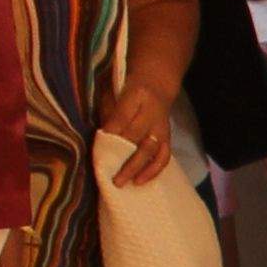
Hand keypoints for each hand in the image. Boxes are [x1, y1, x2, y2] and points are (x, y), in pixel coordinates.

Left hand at [95, 69, 180, 186]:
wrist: (156, 83)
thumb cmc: (128, 88)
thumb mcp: (114, 91)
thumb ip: (108, 111)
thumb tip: (101, 138)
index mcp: (137, 96)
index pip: (123, 117)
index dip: (112, 132)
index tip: (100, 145)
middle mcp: (153, 113)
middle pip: (138, 138)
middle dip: (124, 158)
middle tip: (112, 176)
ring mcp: (161, 128)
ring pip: (152, 151)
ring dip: (139, 168)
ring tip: (125, 182)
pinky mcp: (166, 138)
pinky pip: (164, 157)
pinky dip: (153, 171)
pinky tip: (140, 181)